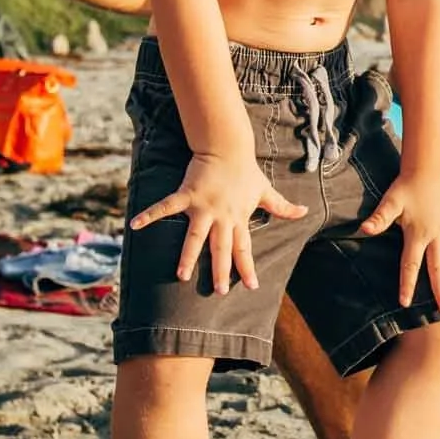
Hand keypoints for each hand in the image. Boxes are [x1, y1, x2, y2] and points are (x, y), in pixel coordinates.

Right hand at [129, 154, 307, 293]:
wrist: (228, 147)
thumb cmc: (245, 171)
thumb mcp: (265, 191)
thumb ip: (282, 206)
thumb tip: (305, 211)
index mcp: (238, 218)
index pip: (244, 248)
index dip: (247, 267)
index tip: (252, 286)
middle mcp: (222, 216)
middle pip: (220, 248)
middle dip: (220, 270)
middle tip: (220, 291)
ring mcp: (203, 206)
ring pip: (195, 236)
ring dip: (188, 256)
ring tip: (180, 275)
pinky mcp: (187, 195)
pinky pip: (166, 207)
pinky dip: (150, 215)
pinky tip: (135, 225)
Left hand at [358, 174, 439, 313]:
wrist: (427, 168)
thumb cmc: (405, 187)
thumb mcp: (390, 202)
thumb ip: (379, 219)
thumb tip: (363, 230)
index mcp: (418, 235)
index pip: (411, 266)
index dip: (407, 285)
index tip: (406, 303)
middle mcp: (437, 236)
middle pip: (439, 268)